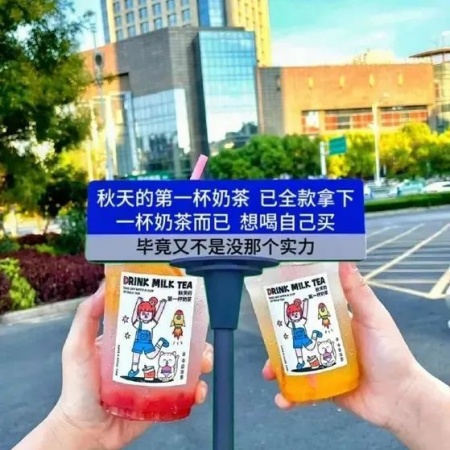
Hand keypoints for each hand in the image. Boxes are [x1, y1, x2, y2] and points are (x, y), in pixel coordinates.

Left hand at [50, 283, 212, 449]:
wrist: (85, 431)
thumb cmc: (78, 388)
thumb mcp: (78, 347)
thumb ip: (87, 317)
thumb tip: (104, 287)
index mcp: (129, 340)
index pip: (155, 320)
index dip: (171, 311)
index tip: (184, 303)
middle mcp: (146, 355)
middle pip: (178, 339)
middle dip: (194, 337)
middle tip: (199, 339)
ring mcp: (156, 377)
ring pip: (187, 363)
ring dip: (202, 360)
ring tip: (205, 363)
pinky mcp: (162, 399)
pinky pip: (186, 391)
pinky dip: (198, 389)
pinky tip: (198, 390)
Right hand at [262, 262, 422, 430]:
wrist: (400, 398)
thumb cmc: (390, 353)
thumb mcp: (374, 318)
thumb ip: (358, 293)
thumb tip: (344, 262)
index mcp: (337, 323)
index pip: (310, 310)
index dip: (292, 305)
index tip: (274, 299)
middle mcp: (328, 343)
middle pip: (296, 337)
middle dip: (278, 339)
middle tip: (266, 339)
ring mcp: (325, 366)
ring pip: (294, 364)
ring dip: (278, 369)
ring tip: (268, 373)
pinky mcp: (325, 389)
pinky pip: (302, 392)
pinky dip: (290, 397)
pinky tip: (283, 400)